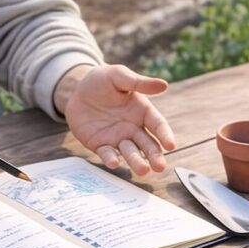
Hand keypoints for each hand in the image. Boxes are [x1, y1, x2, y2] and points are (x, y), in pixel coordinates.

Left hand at [56, 64, 176, 174]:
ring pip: (130, 153)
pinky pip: (107, 153)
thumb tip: (164, 85)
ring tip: (143, 171)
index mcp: (142, 111)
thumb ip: (139, 83)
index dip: (165, 135)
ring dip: (137, 162)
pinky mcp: (101, 145)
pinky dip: (111, 159)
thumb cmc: (102, 80)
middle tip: (160, 167)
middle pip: (148, 144)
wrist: (77, 90)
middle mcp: (133, 128)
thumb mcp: (119, 76)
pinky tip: (114, 162)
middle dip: (155, 156)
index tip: (171, 145)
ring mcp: (118, 139)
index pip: (158, 125)